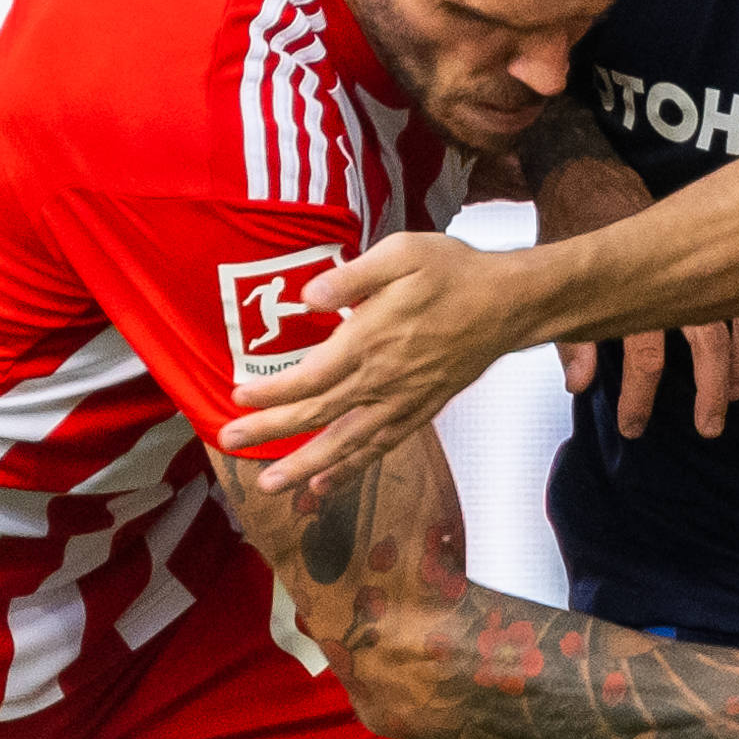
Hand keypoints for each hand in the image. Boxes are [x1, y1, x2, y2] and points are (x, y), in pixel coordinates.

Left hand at [221, 230, 530, 499]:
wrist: (509, 304)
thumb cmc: (454, 272)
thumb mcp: (403, 254)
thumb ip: (352, 277)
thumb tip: (309, 296)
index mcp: (372, 340)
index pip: (310, 377)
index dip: (272, 392)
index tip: (238, 397)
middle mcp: (384, 380)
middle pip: (318, 416)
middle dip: (270, 433)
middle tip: (228, 443)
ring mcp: (403, 401)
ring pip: (347, 444)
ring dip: (305, 467)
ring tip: (270, 485)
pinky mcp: (421, 410)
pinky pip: (379, 448)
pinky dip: (351, 469)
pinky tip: (326, 484)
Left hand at [525, 149, 738, 432]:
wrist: (592, 173)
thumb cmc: (573, 228)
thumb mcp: (560, 281)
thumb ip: (570, 337)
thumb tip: (578, 385)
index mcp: (635, 287)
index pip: (646, 356)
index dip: (639, 397)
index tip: (634, 427)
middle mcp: (678, 275)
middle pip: (707, 343)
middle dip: (710, 389)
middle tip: (708, 426)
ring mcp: (708, 258)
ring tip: (737, 392)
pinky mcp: (725, 244)